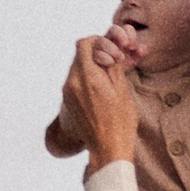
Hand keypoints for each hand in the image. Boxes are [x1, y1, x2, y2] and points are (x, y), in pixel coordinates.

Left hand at [65, 34, 140, 174]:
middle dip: (96, 53)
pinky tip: (102, 88)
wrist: (108, 148)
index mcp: (87, 77)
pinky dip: (87, 77)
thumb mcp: (122, 88)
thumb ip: (112, 64)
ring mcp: (67, 92)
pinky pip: (75, 80)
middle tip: (113, 62)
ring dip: (92, 65)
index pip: (84, 44)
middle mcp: (72, 83)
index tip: (113, 53)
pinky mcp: (68, 101)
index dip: (99, 42)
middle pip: (79, 54)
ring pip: (77, 66)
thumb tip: (107, 48)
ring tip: (109, 76)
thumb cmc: (120, 121)